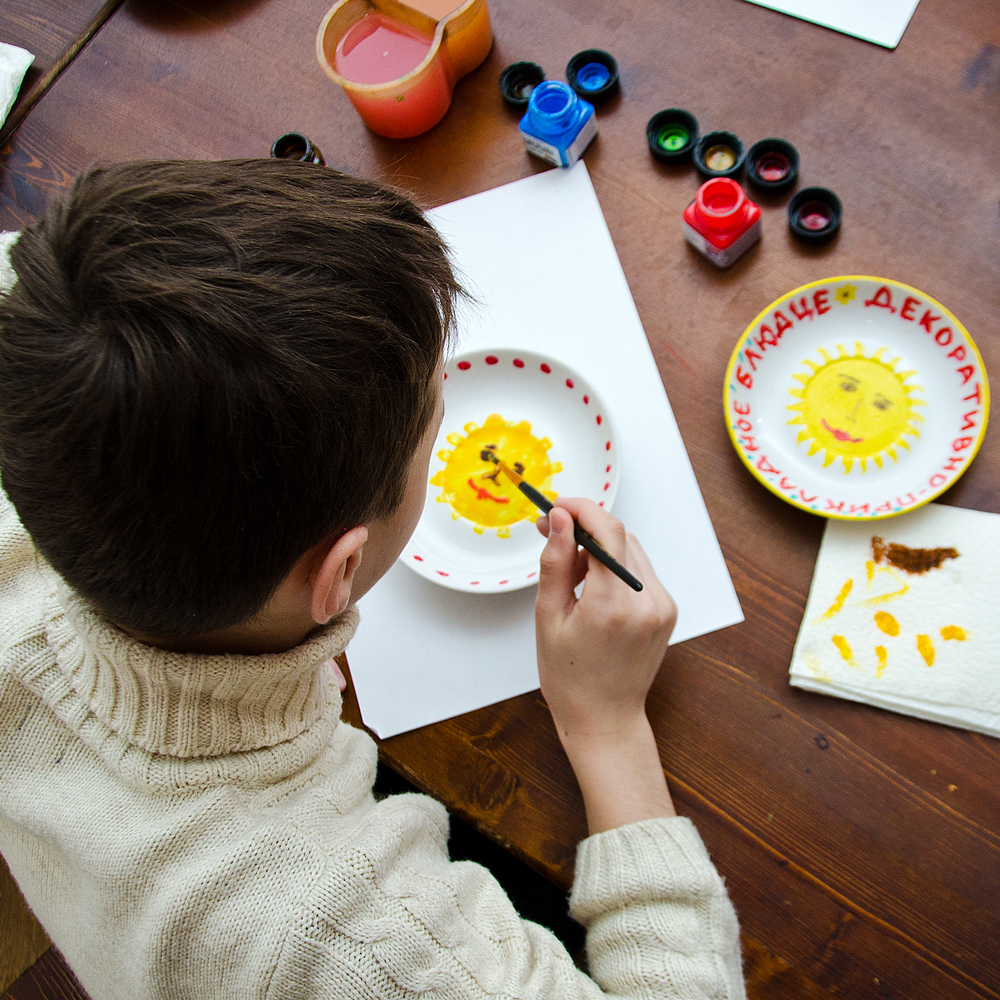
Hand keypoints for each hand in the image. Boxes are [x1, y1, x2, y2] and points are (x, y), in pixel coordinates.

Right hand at [535, 498, 676, 831]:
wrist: (604, 719)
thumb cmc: (570, 677)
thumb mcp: (548, 617)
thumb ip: (555, 562)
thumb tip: (557, 519)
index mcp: (613, 605)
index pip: (606, 531)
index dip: (580, 509)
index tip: (555, 506)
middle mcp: (646, 601)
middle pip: (619, 536)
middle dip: (584, 527)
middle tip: (551, 534)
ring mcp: (662, 606)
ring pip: (630, 550)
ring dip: (600, 547)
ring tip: (570, 571)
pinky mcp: (667, 609)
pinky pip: (640, 570)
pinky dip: (615, 567)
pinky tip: (593, 587)